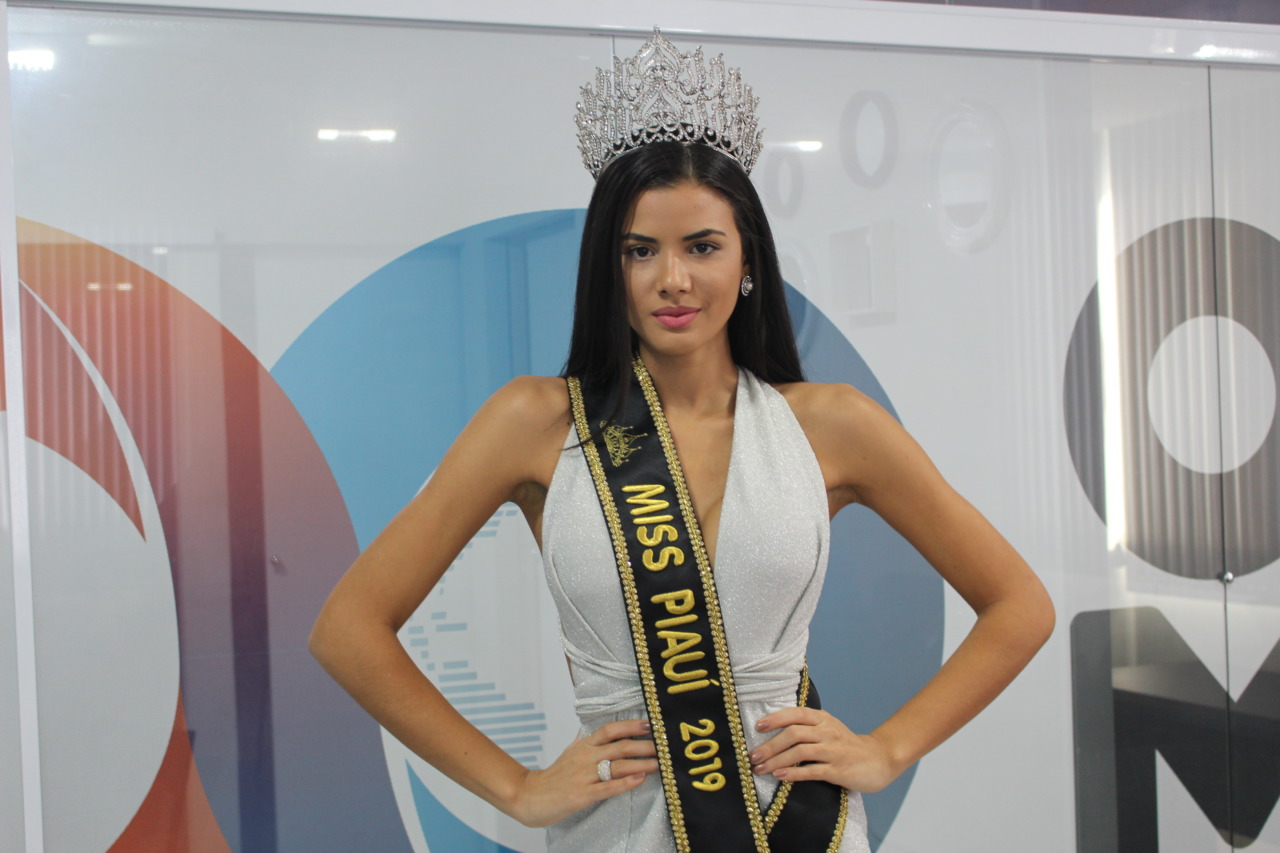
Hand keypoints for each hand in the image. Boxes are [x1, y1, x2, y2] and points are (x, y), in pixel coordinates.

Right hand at [508, 718, 658, 826]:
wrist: (529, 796)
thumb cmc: (554, 776)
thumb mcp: (570, 753)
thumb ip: (587, 741)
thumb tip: (601, 729)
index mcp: (583, 746)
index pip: (609, 730)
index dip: (631, 725)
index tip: (651, 724)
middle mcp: (585, 758)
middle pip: (619, 747)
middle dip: (644, 745)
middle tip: (665, 746)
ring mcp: (583, 776)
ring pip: (617, 766)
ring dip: (641, 764)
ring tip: (660, 763)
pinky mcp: (582, 795)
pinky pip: (607, 788)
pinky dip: (625, 783)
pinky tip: (640, 779)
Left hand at [749, 707, 898, 792]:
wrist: (879, 760)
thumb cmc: (847, 745)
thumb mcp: (829, 728)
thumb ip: (808, 728)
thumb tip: (775, 733)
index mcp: (823, 719)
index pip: (796, 713)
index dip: (775, 719)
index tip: (758, 727)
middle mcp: (827, 731)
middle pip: (793, 733)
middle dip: (770, 745)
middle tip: (753, 757)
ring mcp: (833, 751)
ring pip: (799, 752)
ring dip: (776, 760)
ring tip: (760, 769)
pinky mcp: (838, 770)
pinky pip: (811, 770)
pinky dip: (793, 773)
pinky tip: (780, 776)